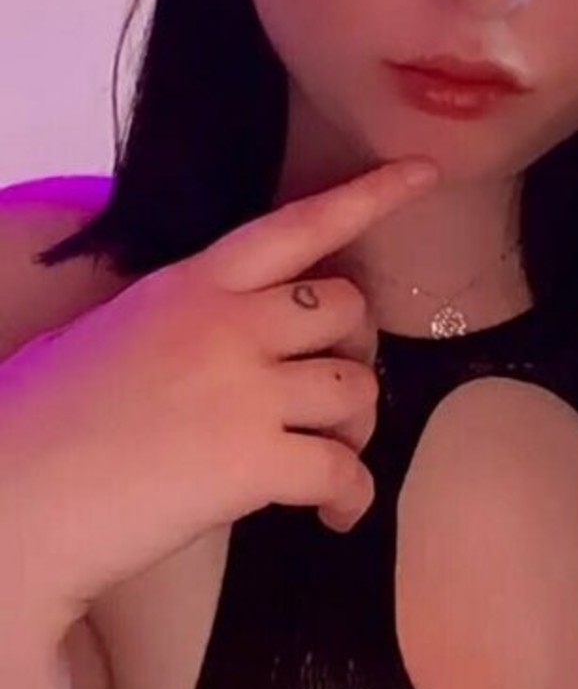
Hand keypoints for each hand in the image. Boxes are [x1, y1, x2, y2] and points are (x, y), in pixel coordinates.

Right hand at [0, 158, 438, 639]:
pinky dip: (351, 496)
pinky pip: (343, 469)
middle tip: (333, 402)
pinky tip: (330, 515)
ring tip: (326, 466)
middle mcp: (225, 324)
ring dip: (357, 430)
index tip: (425, 173)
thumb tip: (210, 346)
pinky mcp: (251, 461)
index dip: (369, 196)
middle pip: (347, 309)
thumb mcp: (103, 337)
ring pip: (358, 389)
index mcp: (186, 285)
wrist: (7, 499)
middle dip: (354, 353)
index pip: (296, 225)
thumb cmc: (34, 425)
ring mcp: (243, 390)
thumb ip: (173, 324)